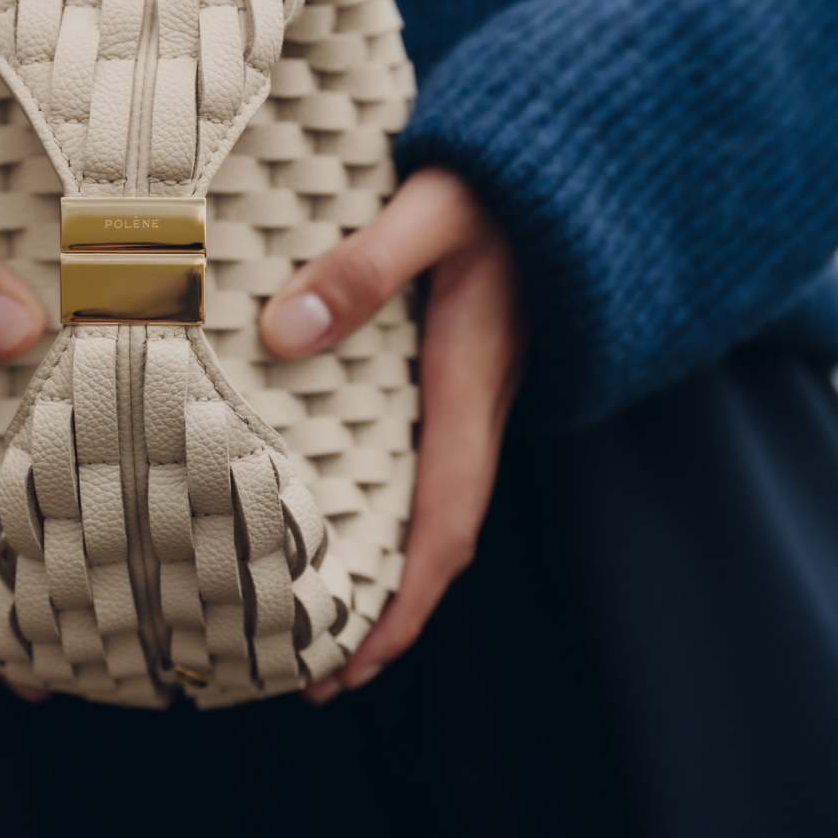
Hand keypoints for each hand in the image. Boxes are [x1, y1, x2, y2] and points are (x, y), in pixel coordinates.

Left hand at [259, 167, 526, 703]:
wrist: (555, 156)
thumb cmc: (493, 182)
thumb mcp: (430, 209)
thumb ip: (363, 265)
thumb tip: (282, 334)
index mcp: (468, 384)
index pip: (443, 522)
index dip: (402, 602)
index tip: (352, 664)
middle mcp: (471, 407)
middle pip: (432, 541)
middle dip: (379, 619)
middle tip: (307, 681)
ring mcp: (461, 396)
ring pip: (424, 509)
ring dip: (375, 576)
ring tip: (301, 626)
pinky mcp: (444, 374)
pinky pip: (414, 466)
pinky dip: (376, 516)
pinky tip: (320, 524)